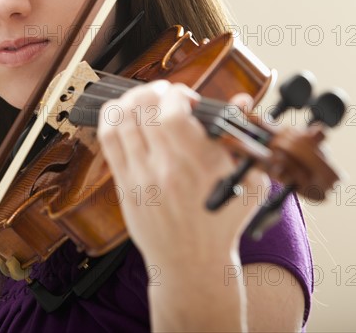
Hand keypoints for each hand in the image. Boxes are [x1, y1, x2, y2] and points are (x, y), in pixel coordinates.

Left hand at [97, 80, 269, 267]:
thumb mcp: (248, 182)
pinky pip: (108, 140)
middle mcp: (164, 169)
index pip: (171, 114)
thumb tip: (242, 101)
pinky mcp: (123, 184)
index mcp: (198, 166)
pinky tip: (125, 113)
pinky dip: (112, 117)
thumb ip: (243, 138)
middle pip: (143, 110)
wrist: (192, 264)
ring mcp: (139, 176)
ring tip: (145, 99)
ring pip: (120, 120)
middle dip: (154, 91)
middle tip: (165, 94)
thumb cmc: (222, 222)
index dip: (177, 94)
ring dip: (132, 99)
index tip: (186, 98)